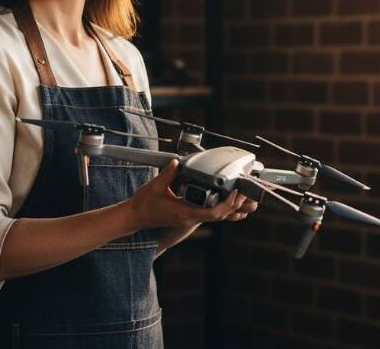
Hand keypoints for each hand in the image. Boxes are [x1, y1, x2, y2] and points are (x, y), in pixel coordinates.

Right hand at [125, 159, 258, 230]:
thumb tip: (177, 162)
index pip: (212, 213)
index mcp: (185, 212)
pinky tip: (226, 202)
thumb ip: (168, 173)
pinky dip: (221, 209)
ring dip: (230, 208)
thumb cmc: (144, 204)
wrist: (135, 217)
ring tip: (241, 196)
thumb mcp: (155, 186)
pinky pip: (209, 215)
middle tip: (244, 191)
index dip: (227, 204)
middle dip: (234, 205)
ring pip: (216, 217)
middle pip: (220, 216)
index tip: (235, 193)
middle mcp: (190, 217)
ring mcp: (189, 218)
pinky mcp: (188, 215)